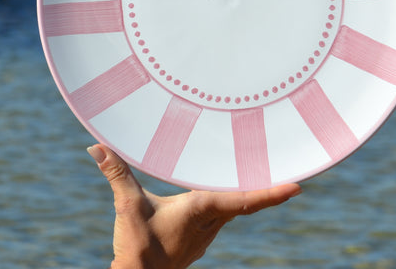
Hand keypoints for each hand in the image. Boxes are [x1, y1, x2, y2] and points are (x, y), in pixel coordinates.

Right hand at [88, 144, 301, 268]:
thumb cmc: (138, 248)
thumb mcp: (127, 207)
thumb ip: (116, 174)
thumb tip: (97, 148)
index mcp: (202, 210)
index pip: (244, 199)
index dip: (271, 193)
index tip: (298, 186)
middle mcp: (211, 222)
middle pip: (246, 200)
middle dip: (268, 186)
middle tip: (290, 167)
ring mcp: (206, 232)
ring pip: (234, 207)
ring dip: (249, 192)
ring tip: (263, 171)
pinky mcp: (198, 236)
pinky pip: (223, 213)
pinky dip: (232, 199)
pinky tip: (225, 190)